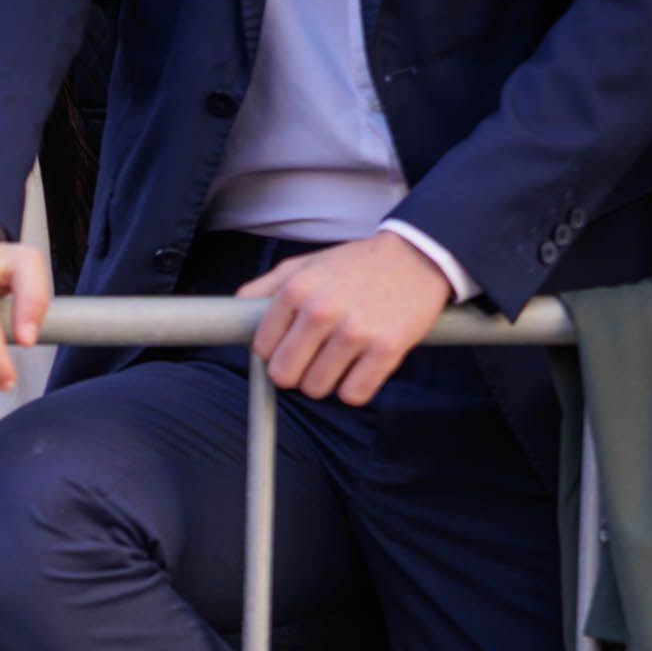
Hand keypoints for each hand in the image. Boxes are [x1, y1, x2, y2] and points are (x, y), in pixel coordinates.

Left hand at [237, 232, 455, 405]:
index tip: (293, 345)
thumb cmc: (354, 266)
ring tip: (342, 357)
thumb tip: (234, 314)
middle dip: (297, 372)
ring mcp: (355, 331)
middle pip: (285, 376)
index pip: (262, 350)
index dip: (276, 352)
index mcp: (296, 289)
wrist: (417, 255)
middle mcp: (321, 310)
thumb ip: (264, 289)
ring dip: (327, 381)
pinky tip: (362, 366)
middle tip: (315, 358)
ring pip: (317, 389)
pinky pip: (353, 395)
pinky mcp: (386, 349)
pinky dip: (355, 388)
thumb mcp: (304, 265)